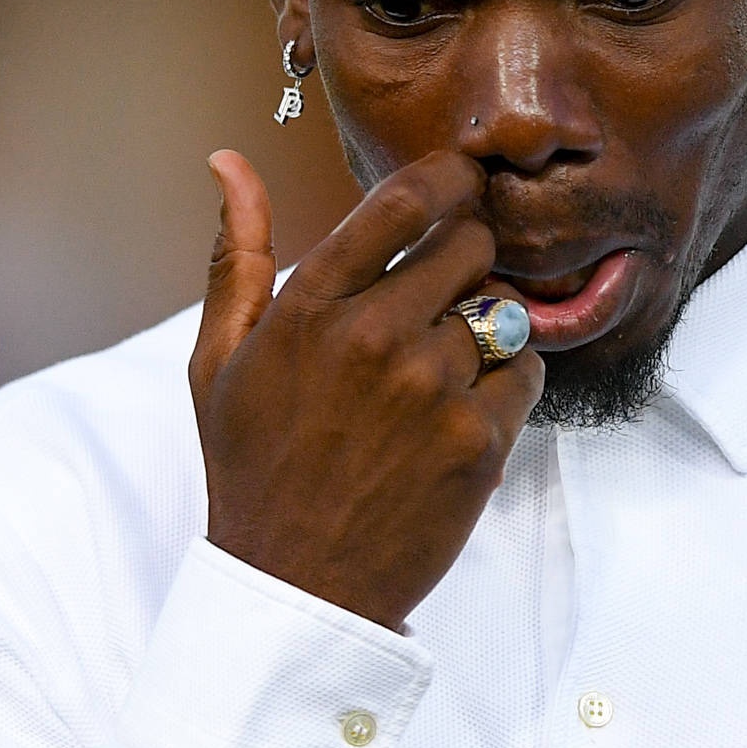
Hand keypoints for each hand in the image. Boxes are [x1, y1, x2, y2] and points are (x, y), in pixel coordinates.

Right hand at [190, 148, 544, 630]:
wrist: (297, 586)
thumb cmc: (254, 468)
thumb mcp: (219, 360)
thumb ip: (235, 255)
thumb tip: (229, 161)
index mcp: (310, 306)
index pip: (404, 202)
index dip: (449, 179)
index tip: (464, 181)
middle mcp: (374, 336)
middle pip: (471, 246)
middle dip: (467, 262)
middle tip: (441, 302)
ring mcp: (432, 389)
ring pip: (502, 311)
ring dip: (484, 331)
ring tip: (440, 376)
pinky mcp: (479, 442)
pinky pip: (527, 373)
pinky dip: (507, 387)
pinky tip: (460, 418)